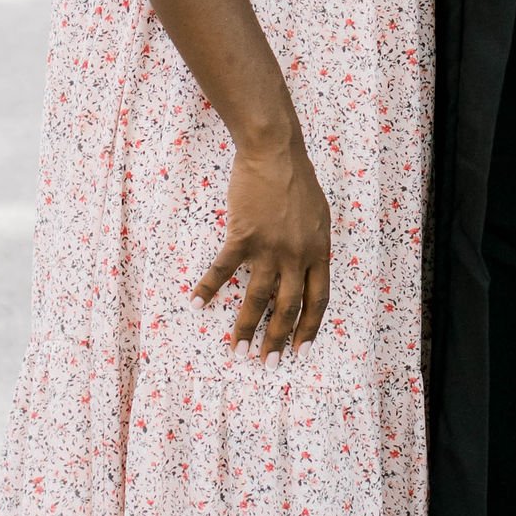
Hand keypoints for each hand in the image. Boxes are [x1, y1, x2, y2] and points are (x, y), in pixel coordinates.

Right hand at [196, 131, 332, 353]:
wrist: (275, 152)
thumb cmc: (297, 179)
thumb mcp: (319, 215)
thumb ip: (314, 244)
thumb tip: (311, 266)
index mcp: (318, 251)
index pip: (318, 299)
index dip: (309, 327)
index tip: (301, 350)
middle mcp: (296, 255)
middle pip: (289, 307)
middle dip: (277, 339)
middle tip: (267, 364)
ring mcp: (269, 247)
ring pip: (258, 297)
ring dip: (247, 328)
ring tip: (237, 351)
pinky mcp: (243, 236)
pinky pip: (223, 269)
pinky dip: (209, 288)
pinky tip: (196, 304)